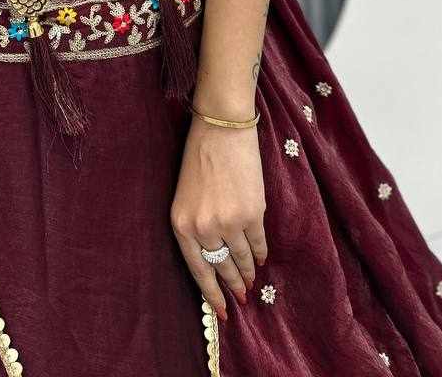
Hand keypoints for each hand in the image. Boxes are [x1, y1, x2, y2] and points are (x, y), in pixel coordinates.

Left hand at [170, 117, 267, 322]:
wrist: (221, 128)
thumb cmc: (198, 158)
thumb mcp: (185, 196)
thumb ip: (196, 226)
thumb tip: (214, 256)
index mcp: (180, 224)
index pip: (198, 270)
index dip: (212, 294)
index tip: (223, 312)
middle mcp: (203, 228)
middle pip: (222, 268)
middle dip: (233, 286)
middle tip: (241, 299)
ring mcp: (229, 223)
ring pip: (243, 260)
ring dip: (248, 272)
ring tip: (251, 281)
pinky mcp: (252, 214)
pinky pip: (258, 244)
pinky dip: (261, 254)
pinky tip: (261, 259)